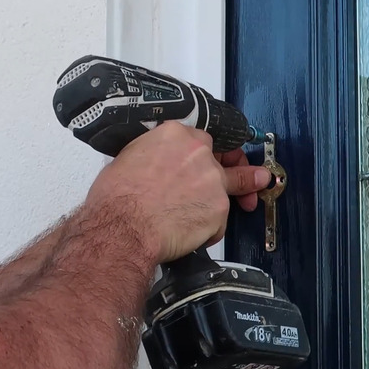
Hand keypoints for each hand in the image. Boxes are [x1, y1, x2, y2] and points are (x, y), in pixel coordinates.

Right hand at [84, 123, 267, 263]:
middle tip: (251, 176)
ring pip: (227, 190)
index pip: (203, 140)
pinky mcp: (219, 209)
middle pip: (226, 161)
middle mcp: (200, 154)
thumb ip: (155, 155)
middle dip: (236, 170)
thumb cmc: (117, 198)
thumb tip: (154, 163)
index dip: (207, 154)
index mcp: (176, 135)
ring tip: (239, 204)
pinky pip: (219, 221)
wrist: (122, 227)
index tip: (213, 160)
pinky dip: (209, 229)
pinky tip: (191, 233)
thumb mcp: (130, 158)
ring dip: (228, 199)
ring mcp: (213, 182)